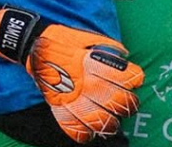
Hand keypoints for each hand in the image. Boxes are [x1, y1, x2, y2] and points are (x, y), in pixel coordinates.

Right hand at [0, 6, 143, 142]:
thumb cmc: (64, 40)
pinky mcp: (56, 104)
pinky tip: (90, 133)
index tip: (137, 81)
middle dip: (127, 105)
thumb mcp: (88, 38)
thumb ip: (107, 47)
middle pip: (112, 100)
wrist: (34, 44)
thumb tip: (124, 56)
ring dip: (108, 124)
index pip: (121, 76)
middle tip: (132, 106)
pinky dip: (82, 133)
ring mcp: (69, 94)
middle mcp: (83, 80)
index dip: (134, 80)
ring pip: (95, 117)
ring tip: (114, 124)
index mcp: (93, 62)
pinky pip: (70, 125)